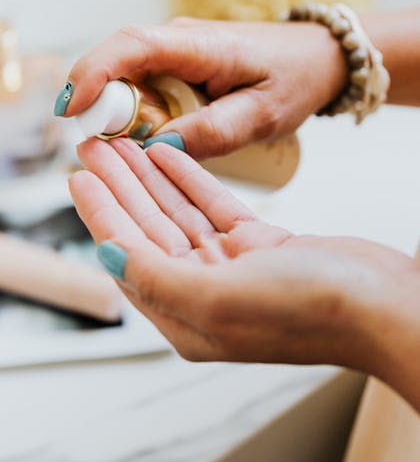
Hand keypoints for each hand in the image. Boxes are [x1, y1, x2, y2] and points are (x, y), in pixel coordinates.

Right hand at [61, 18, 347, 158]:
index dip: (93, 73)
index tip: (71, 110)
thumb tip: (159, 148)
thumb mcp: (264, 114)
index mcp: (198, 44)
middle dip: (100, 107)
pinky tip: (149, 139)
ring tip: (133, 150)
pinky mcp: (177, 65)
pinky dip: (135, 113)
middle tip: (104, 152)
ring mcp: (174, 51)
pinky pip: (142, 86)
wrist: (318, 56)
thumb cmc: (296, 78)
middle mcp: (177, 40)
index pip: (130, 45)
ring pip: (125, 79)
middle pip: (116, 65)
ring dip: (118, 114)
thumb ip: (215, 131)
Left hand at [70, 138, 419, 409]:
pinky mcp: (258, 245)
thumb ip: (157, 278)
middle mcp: (204, 294)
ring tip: (123, 142)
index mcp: (186, 319)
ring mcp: (232, 268)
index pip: (127, 256)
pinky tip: (167, 153)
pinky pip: (211, 205)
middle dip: (119, 187)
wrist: (383, 302)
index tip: (78, 176)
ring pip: (176, 213)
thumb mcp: (221, 298)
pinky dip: (189, 178)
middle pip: (147, 230)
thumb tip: (105, 255)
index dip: (100, 213)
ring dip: (149, 177)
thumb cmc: (310, 309)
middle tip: (94, 147)